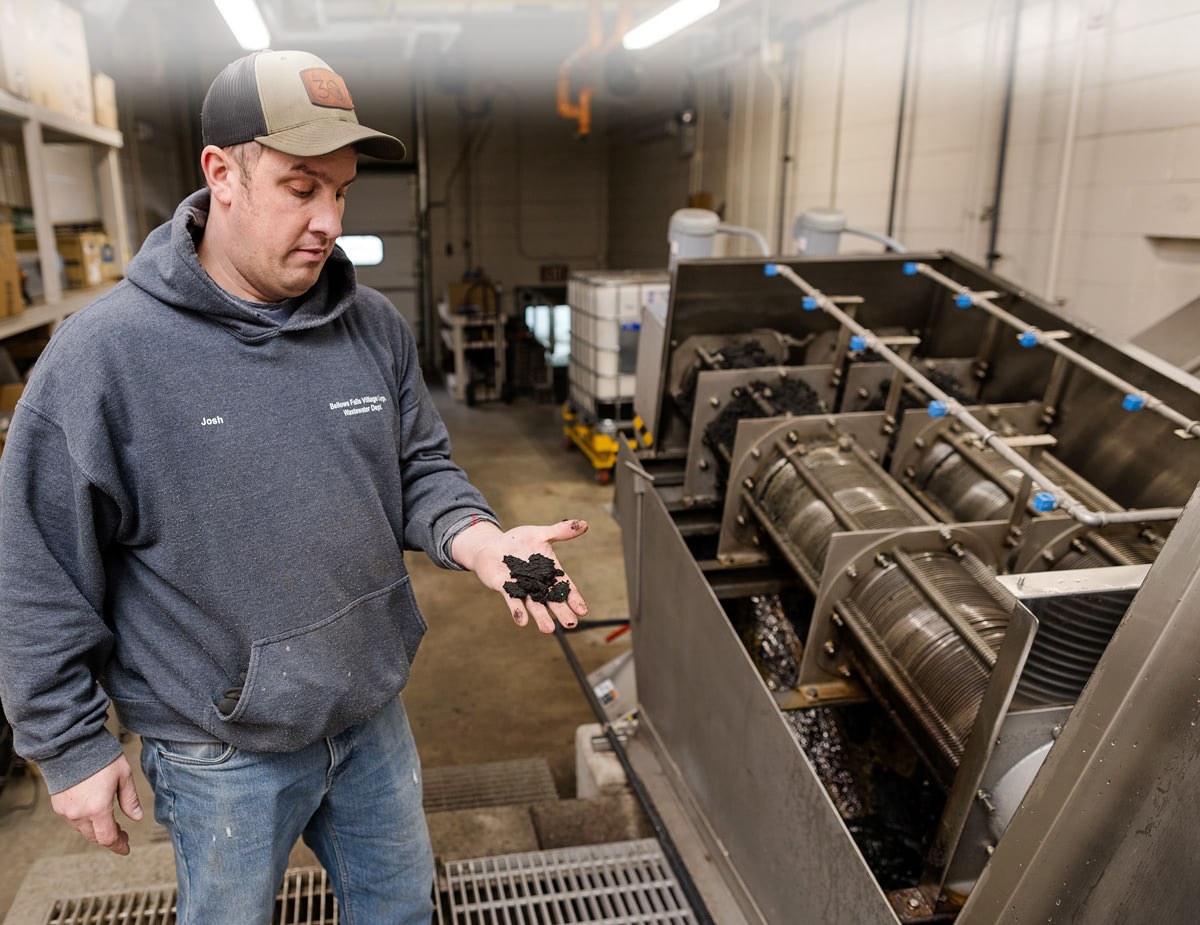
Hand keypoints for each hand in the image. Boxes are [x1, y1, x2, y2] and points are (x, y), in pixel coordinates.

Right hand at [49, 754, 143, 854]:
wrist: (71, 745)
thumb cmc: (100, 757)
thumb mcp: (123, 775)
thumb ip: (130, 799)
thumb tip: (136, 817)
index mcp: (98, 808)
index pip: (108, 838)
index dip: (118, 846)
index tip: (126, 848)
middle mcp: (79, 814)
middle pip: (95, 837)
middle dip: (110, 837)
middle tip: (123, 833)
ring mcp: (66, 811)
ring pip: (83, 829)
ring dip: (97, 829)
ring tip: (110, 820)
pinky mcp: (58, 805)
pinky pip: (73, 820)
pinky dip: (85, 820)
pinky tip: (94, 811)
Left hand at [452, 519, 589, 632]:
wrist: (493, 545)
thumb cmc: (519, 541)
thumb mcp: (541, 534)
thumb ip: (561, 531)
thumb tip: (585, 524)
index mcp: (549, 572)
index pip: (564, 587)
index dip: (574, 598)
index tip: (583, 610)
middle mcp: (538, 584)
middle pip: (552, 600)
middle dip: (561, 612)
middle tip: (571, 624)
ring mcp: (522, 588)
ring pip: (534, 605)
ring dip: (541, 617)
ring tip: (548, 629)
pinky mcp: (505, 588)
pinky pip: (513, 601)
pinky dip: (517, 611)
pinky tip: (521, 621)